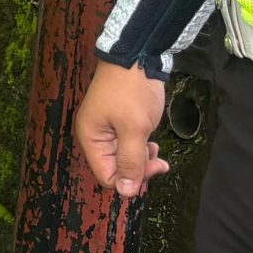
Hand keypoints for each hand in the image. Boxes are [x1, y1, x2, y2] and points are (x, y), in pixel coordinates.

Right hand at [73, 58, 170, 198]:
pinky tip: (151, 143)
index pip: (107, 176)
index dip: (130, 179)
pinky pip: (127, 146)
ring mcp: (106, 130)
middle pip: (115, 169)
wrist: (136, 59)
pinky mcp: (118, 124)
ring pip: (123, 158)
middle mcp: (95, 138)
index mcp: (91, 140)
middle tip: (160, 162)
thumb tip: (126, 193)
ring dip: (142, 160)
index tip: (152, 168)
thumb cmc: (132, 93)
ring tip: (156, 151)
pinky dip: (141, 149)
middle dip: (138, 170)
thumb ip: (131, 161)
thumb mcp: (135, 129)